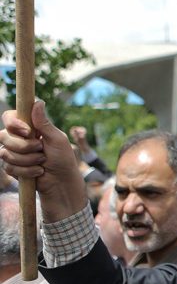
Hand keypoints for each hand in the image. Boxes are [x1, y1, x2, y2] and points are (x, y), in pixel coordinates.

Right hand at [1, 101, 87, 220]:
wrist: (61, 181)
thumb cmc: (63, 158)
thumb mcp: (57, 139)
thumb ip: (44, 123)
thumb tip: (38, 102)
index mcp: (29, 127)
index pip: (9, 117)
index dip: (13, 123)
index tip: (27, 131)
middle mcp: (18, 138)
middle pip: (3, 136)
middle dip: (24, 146)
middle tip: (41, 150)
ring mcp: (13, 153)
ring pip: (5, 153)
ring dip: (28, 160)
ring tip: (42, 162)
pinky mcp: (11, 167)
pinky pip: (9, 167)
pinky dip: (26, 171)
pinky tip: (38, 172)